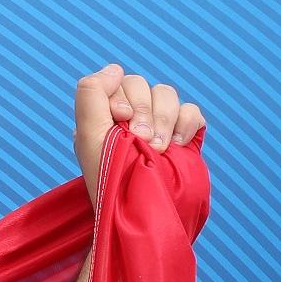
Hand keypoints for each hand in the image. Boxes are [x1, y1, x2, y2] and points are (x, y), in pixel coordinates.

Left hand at [76, 65, 203, 205]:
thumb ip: (91, 95)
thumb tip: (114, 68)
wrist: (144, 212)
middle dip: (145, 110)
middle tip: (141, 140)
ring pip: (167, 94)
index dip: (121, 97)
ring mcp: (157, 127)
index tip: (119, 121)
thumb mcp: (89, 136)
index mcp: (102, 118)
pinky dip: (186, 123)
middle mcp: (128, 119)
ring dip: (164, 118)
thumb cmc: (110, 179)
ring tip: (157, 148)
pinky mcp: (182, 136)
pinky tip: (177, 145)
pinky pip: (191, 110)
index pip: (117, 82)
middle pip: (143, 85)